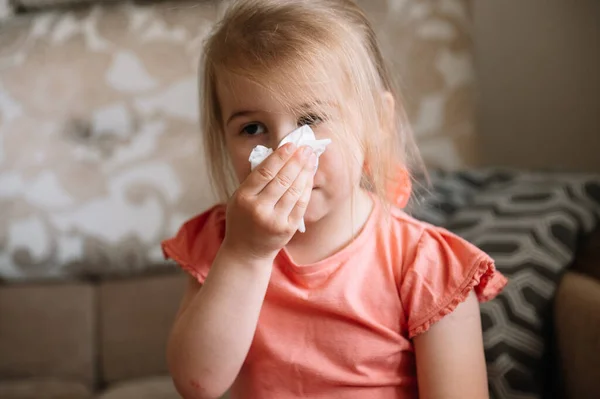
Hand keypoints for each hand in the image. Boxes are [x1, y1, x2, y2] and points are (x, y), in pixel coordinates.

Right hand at [222, 143, 315, 261]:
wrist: (246, 251)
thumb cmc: (242, 219)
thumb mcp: (239, 198)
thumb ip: (254, 180)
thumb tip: (277, 156)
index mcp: (243, 198)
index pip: (264, 172)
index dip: (280, 157)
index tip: (290, 145)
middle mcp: (259, 209)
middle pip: (282, 179)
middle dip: (296, 161)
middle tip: (306, 148)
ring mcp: (274, 220)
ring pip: (294, 190)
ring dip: (305, 172)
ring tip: (310, 158)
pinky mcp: (287, 229)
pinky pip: (300, 204)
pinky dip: (306, 187)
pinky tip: (309, 176)